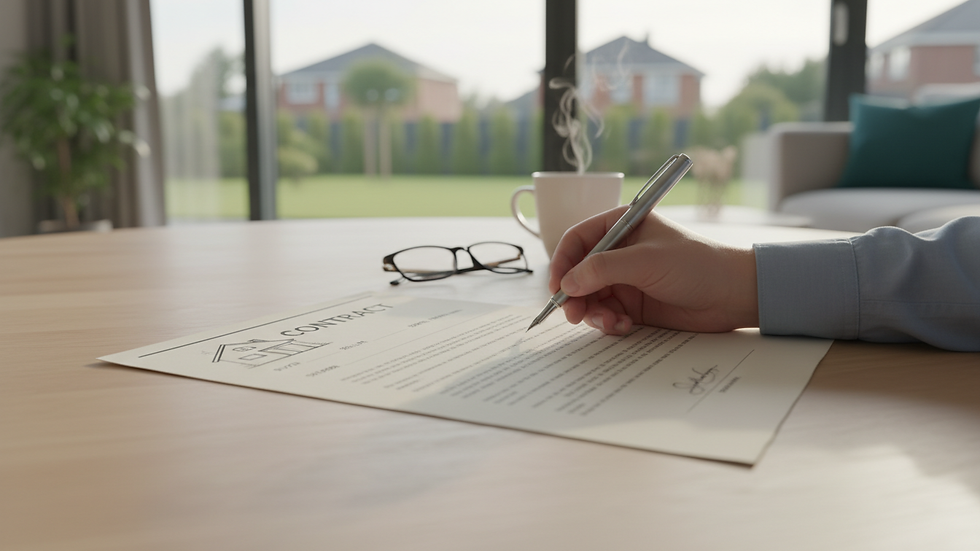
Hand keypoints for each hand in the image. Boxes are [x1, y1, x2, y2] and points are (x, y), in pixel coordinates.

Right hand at [548, 207, 759, 334]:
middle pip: (578, 272)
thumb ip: (603, 269)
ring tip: (608, 322)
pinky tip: (623, 327)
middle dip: (574, 294)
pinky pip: (606, 314)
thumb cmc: (697, 264)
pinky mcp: (633, 304)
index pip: (578, 239)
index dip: (562, 262)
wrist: (733, 295)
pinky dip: (608, 323)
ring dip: (592, 312)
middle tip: (574, 314)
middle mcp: (619, 252)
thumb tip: (567, 283)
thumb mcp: (646, 261)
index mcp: (621, 226)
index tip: (557, 285)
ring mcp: (625, 279)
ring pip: (589, 297)